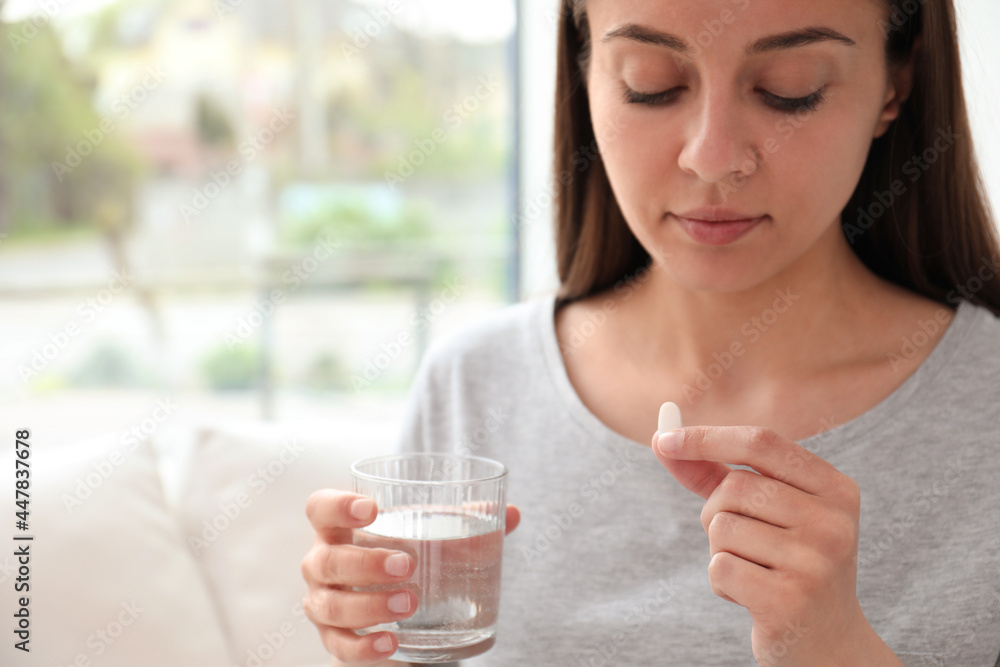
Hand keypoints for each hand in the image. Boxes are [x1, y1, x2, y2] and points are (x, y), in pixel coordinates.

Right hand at [301, 489, 520, 665]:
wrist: (402, 606)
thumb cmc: (412, 556)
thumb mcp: (436, 537)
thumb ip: (470, 525)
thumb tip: (512, 514)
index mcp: (340, 527)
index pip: (320, 508)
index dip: (337, 506)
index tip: (371, 509)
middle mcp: (322, 562)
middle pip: (325, 559)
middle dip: (365, 563)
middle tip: (408, 565)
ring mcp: (323, 602)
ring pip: (329, 605)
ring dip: (369, 605)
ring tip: (409, 603)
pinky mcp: (335, 639)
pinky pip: (340, 647)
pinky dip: (364, 647)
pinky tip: (391, 643)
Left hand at [651, 426, 897, 665]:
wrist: (829, 645)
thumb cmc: (788, 566)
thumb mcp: (767, 514)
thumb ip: (716, 474)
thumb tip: (663, 440)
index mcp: (835, 488)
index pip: (760, 443)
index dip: (706, 438)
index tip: (663, 439)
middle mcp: (833, 521)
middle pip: (733, 488)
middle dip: (714, 512)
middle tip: (739, 543)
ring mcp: (815, 561)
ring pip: (722, 528)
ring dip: (721, 551)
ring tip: (754, 572)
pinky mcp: (789, 600)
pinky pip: (719, 568)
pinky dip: (722, 583)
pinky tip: (751, 597)